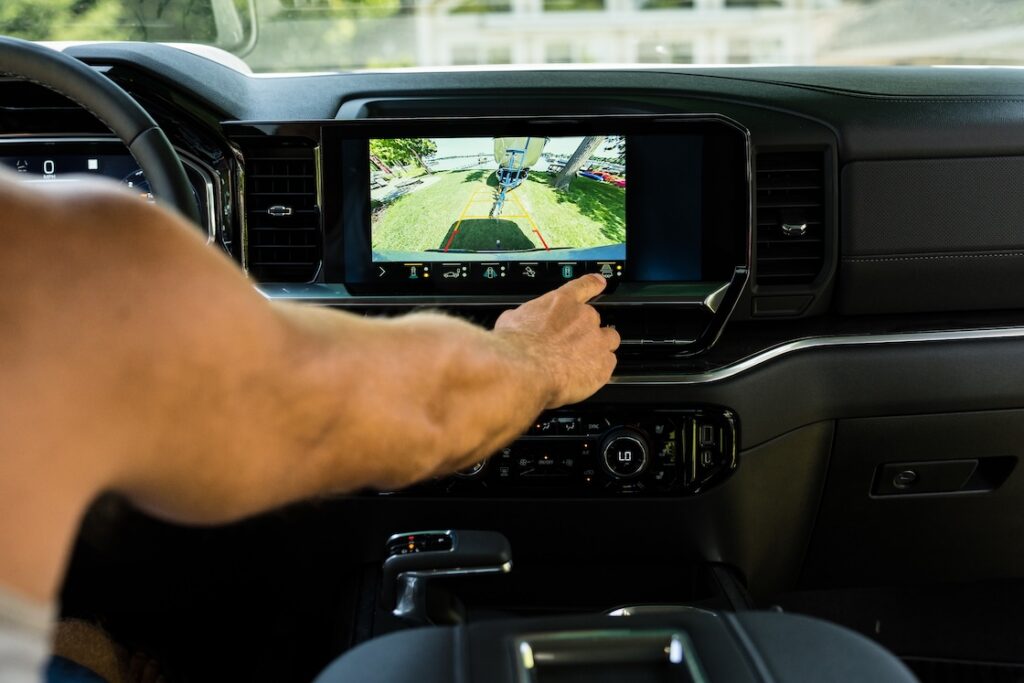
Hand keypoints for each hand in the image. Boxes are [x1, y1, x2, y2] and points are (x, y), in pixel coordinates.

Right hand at [494, 273, 619, 407]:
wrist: (524, 369)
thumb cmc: (515, 346)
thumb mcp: (511, 320)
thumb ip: (524, 317)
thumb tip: (518, 321)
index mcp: (562, 302)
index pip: (585, 285)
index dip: (594, 284)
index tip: (599, 283)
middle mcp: (584, 317)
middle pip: (595, 320)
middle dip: (585, 331)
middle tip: (569, 345)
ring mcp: (597, 340)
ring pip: (609, 340)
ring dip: (599, 348)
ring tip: (583, 361)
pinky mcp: (603, 364)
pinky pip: (608, 365)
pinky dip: (599, 370)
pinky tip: (585, 377)